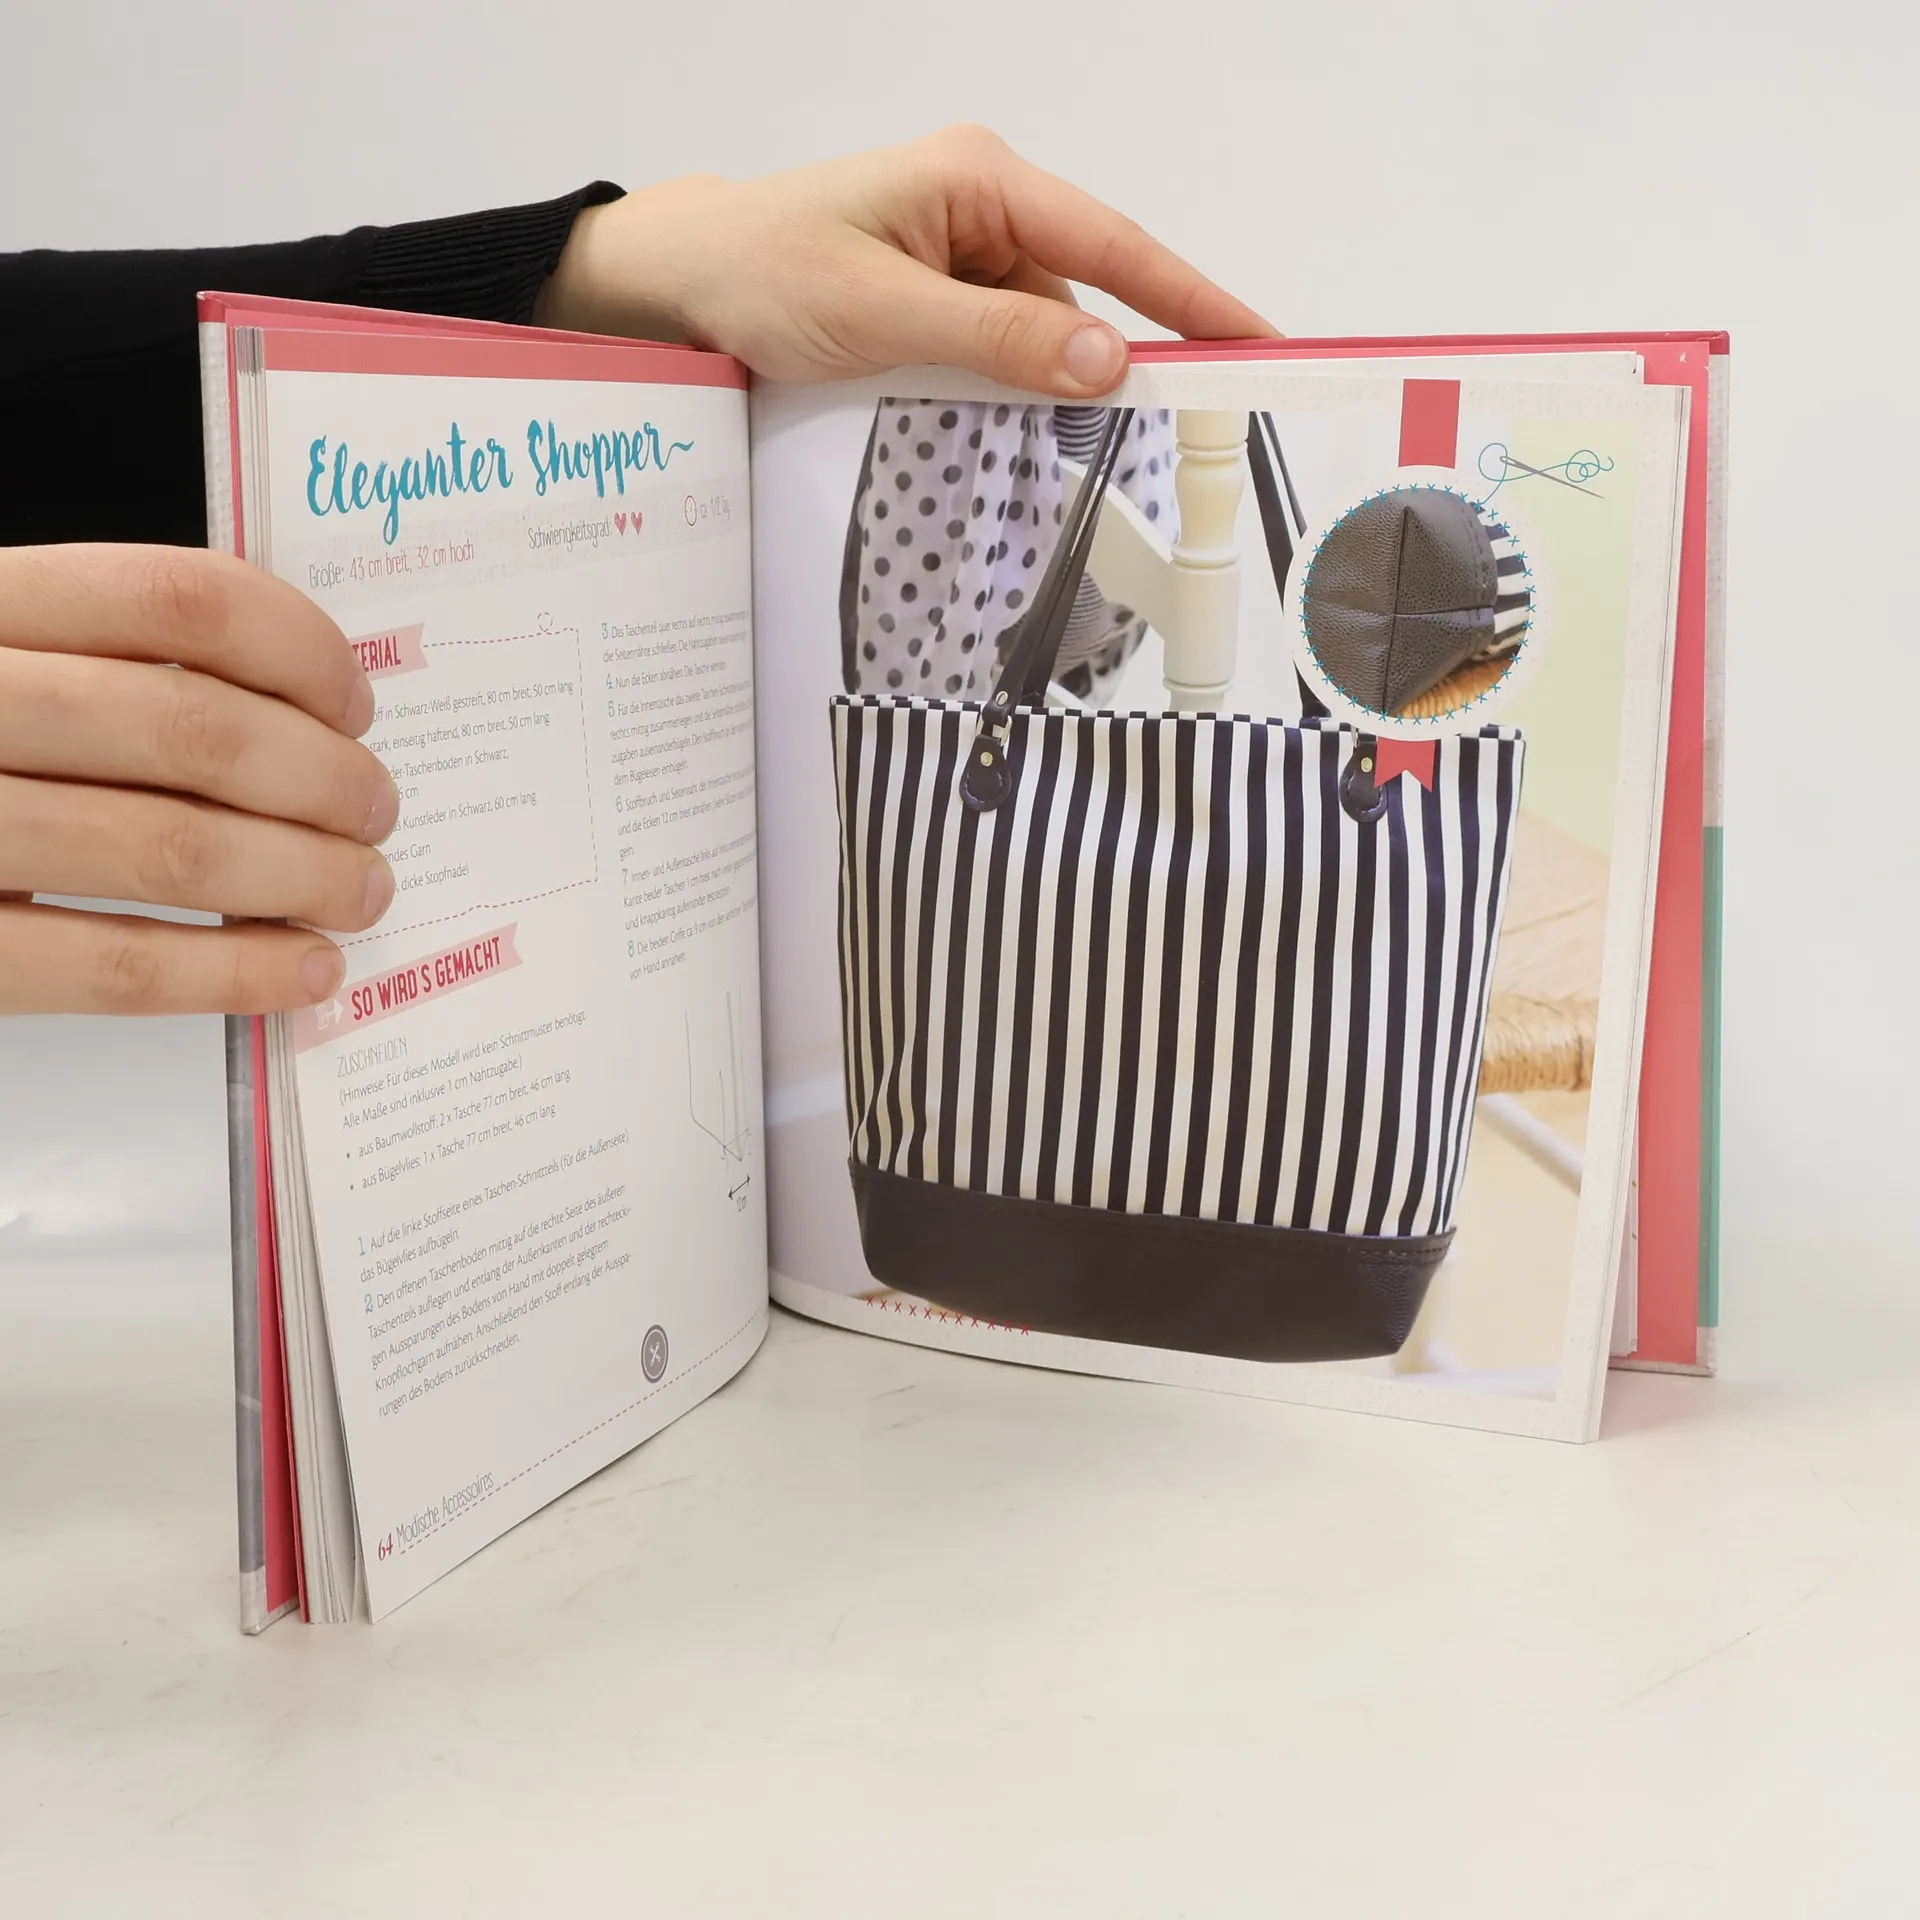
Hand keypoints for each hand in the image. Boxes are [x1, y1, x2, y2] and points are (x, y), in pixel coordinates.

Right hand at [0, 544, 398, 1015]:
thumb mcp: (4, 656)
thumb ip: (111, 659)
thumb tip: (303, 709)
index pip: (180, 600)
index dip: (302, 652)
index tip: (356, 705)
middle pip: (194, 732)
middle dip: (324, 782)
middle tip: (377, 812)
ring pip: (171, 851)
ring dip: (304, 877)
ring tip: (361, 890)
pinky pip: (114, 966)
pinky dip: (235, 972)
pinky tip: (305, 969)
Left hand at [536, 125, 1273, 395]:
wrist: (684, 279)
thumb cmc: (764, 271)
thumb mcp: (883, 312)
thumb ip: (997, 339)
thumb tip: (1104, 362)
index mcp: (979, 180)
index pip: (1115, 245)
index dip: (1193, 299)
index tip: (1259, 341)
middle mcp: (983, 202)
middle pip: (1085, 292)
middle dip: (1109, 362)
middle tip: (1161, 429)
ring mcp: (963, 246)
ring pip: (1042, 329)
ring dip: (1040, 386)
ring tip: (1017, 437)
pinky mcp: (942, 288)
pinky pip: (1002, 342)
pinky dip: (1004, 386)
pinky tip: (981, 418)